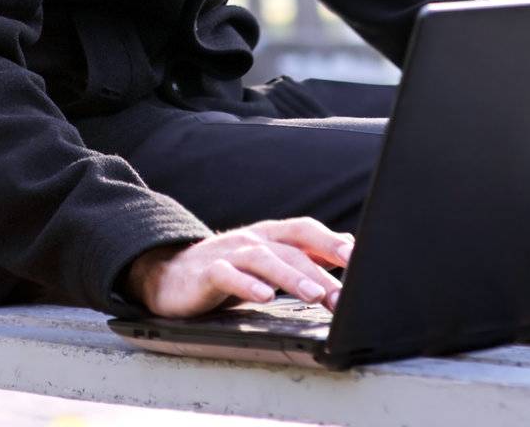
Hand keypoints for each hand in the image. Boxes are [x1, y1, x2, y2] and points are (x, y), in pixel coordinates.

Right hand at [125, 217, 353, 317]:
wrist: (170, 274)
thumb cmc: (226, 271)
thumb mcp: (265, 263)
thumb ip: (301, 257)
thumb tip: (346, 251)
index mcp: (269, 236)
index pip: (306, 231)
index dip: (332, 242)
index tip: (360, 259)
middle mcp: (253, 239)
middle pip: (292, 248)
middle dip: (321, 270)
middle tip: (343, 295)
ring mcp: (230, 252)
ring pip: (265, 260)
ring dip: (292, 276)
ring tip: (314, 295)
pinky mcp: (207, 271)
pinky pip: (229, 275)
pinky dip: (247, 285)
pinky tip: (264, 297)